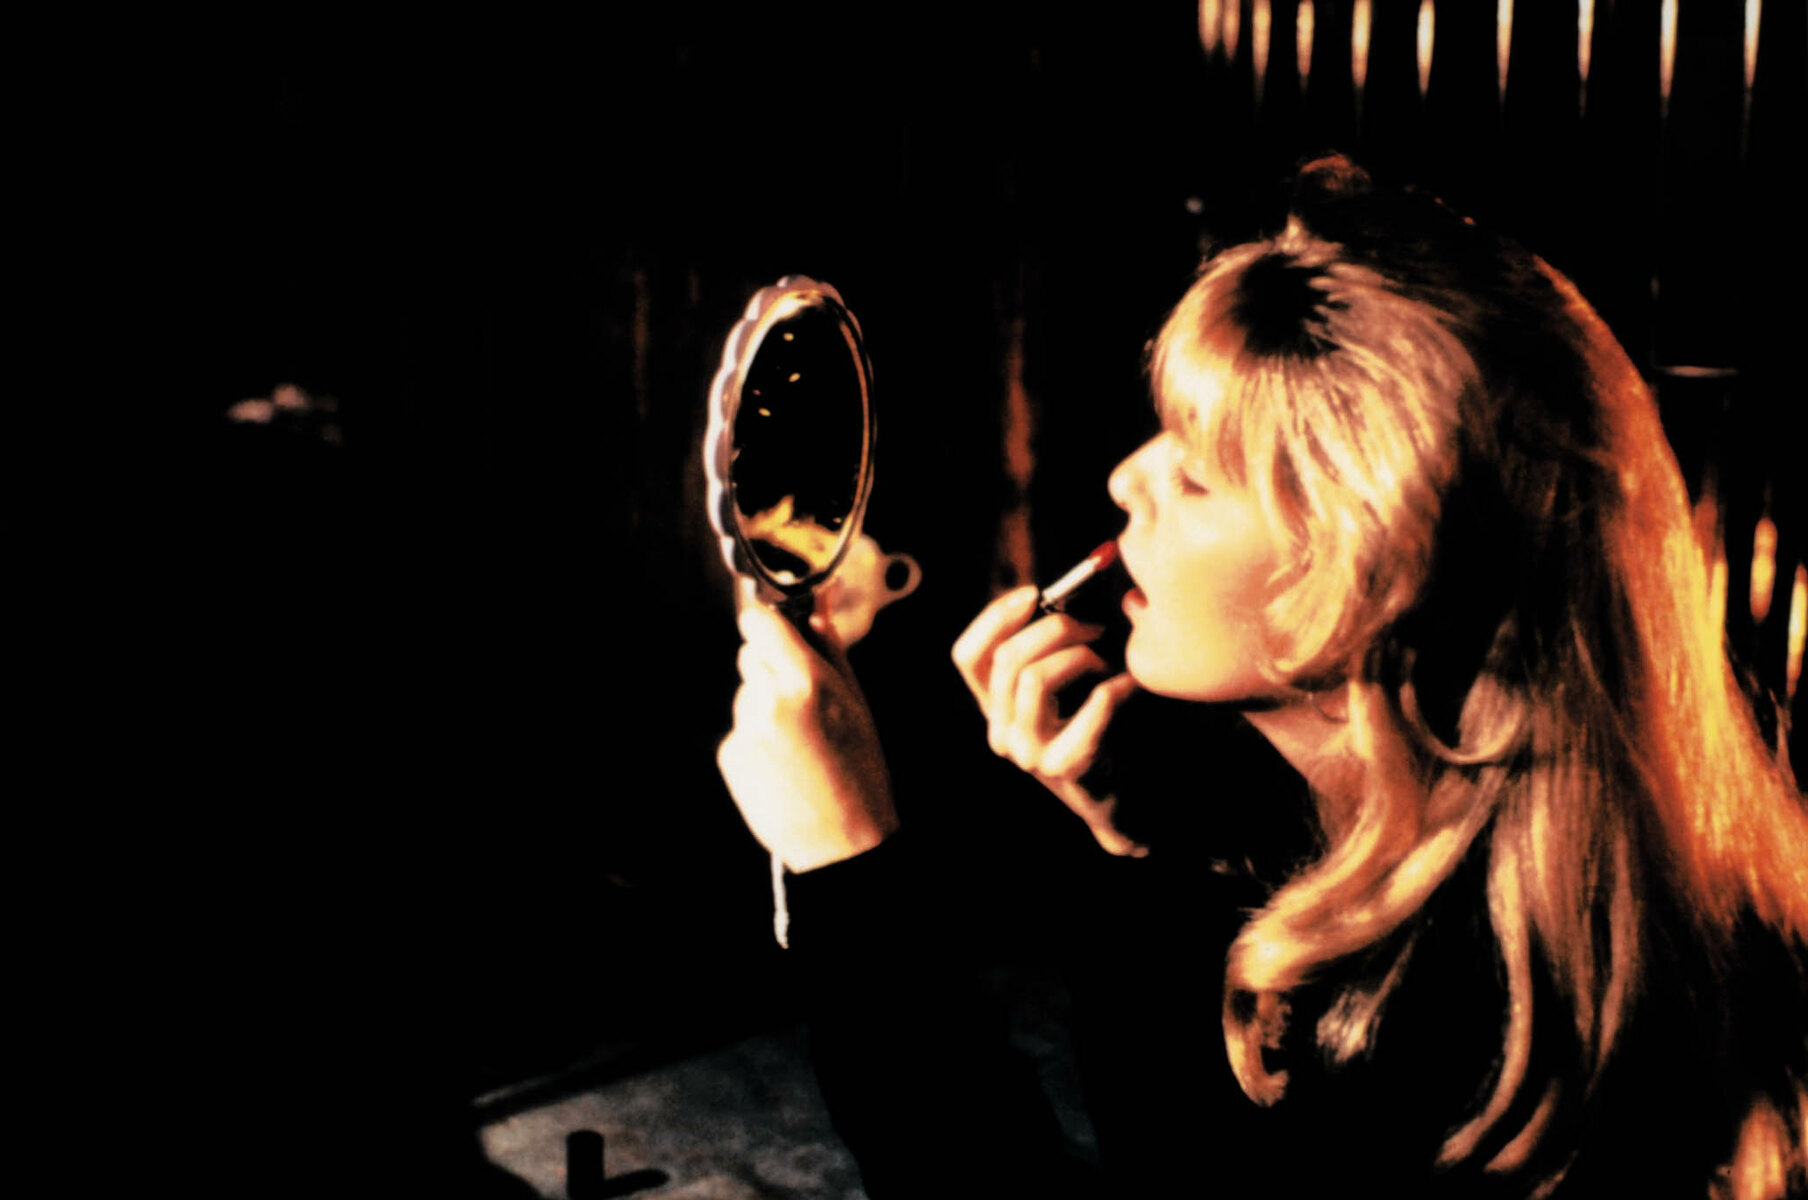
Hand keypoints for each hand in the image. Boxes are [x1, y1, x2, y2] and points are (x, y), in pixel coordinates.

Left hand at [718, 589, 897, 872]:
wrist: (841, 843)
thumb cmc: (859, 770)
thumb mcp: (855, 702)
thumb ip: (830, 646)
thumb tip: (819, 600)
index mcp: (805, 681)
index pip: (760, 623)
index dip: (770, 628)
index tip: (781, 636)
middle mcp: (768, 701)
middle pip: (750, 656)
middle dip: (771, 667)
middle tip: (803, 701)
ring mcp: (744, 730)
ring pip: (746, 694)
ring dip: (765, 705)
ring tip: (799, 741)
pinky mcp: (730, 755)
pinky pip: (740, 728)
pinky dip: (757, 738)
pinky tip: (784, 762)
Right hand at [952, 586, 1144, 856]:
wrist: (1126, 793)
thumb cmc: (1102, 726)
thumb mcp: (1066, 682)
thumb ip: (1054, 643)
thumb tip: (1067, 591)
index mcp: (995, 706)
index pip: (968, 656)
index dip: (995, 618)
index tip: (1035, 593)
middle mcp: (1001, 731)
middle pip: (1006, 659)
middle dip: (1054, 627)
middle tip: (1094, 626)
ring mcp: (1026, 753)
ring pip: (1033, 678)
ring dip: (1079, 656)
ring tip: (1109, 662)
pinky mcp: (1062, 767)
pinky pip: (1087, 708)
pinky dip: (1114, 688)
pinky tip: (1131, 686)